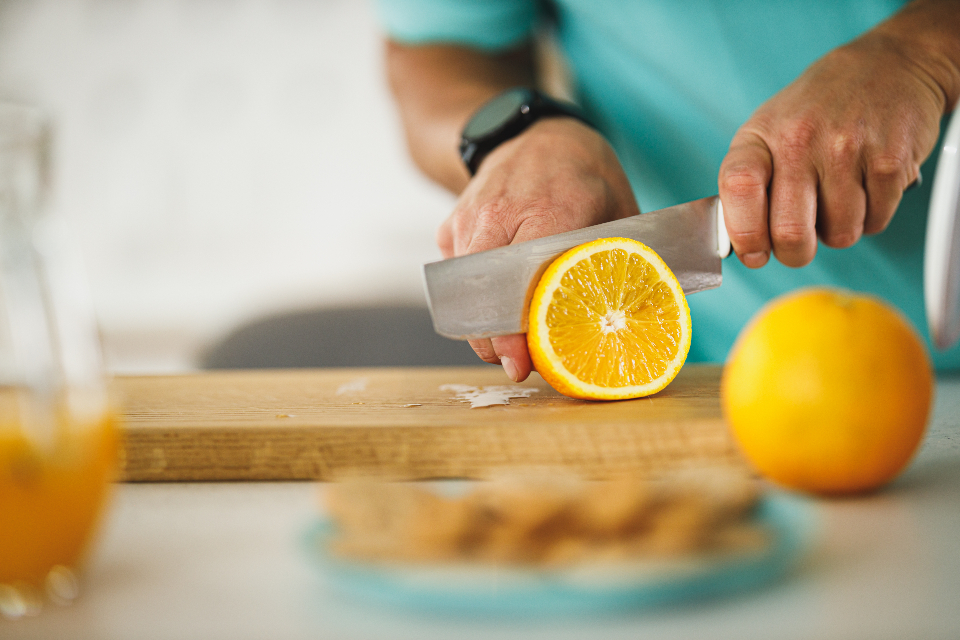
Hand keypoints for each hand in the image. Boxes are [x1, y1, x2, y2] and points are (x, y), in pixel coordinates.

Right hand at [438, 117, 639, 381]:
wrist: (532, 132)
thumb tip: (657, 313)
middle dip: (492, 340)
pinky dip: (473, 298)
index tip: (520, 363)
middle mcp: (499, 213)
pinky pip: (455, 276)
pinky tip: (497, 305)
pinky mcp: (450, 226)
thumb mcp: (619, 208)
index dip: (517, 328)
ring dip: (483, 324)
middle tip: (516, 365)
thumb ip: (629, 257)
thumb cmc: (584, 172)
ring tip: (509, 342)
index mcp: (550, 208)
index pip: (524, 280)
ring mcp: (468, 218)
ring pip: (463, 291)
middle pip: (484, 295)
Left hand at [718, 10, 956, 268]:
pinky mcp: (891, 160)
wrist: (890, 65)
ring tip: (838, 198)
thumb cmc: (818, 110)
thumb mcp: (768, 133)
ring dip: (839, 231)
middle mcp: (800, 140)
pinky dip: (871, 218)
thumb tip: (739, 246)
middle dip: (795, 253)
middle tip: (799, 244)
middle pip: (790, 232)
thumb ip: (749, 186)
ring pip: (838, 234)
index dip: (743, 233)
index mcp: (760, 137)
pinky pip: (875, 222)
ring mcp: (847, 148)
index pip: (739, 188)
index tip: (753, 253)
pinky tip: (866, 187)